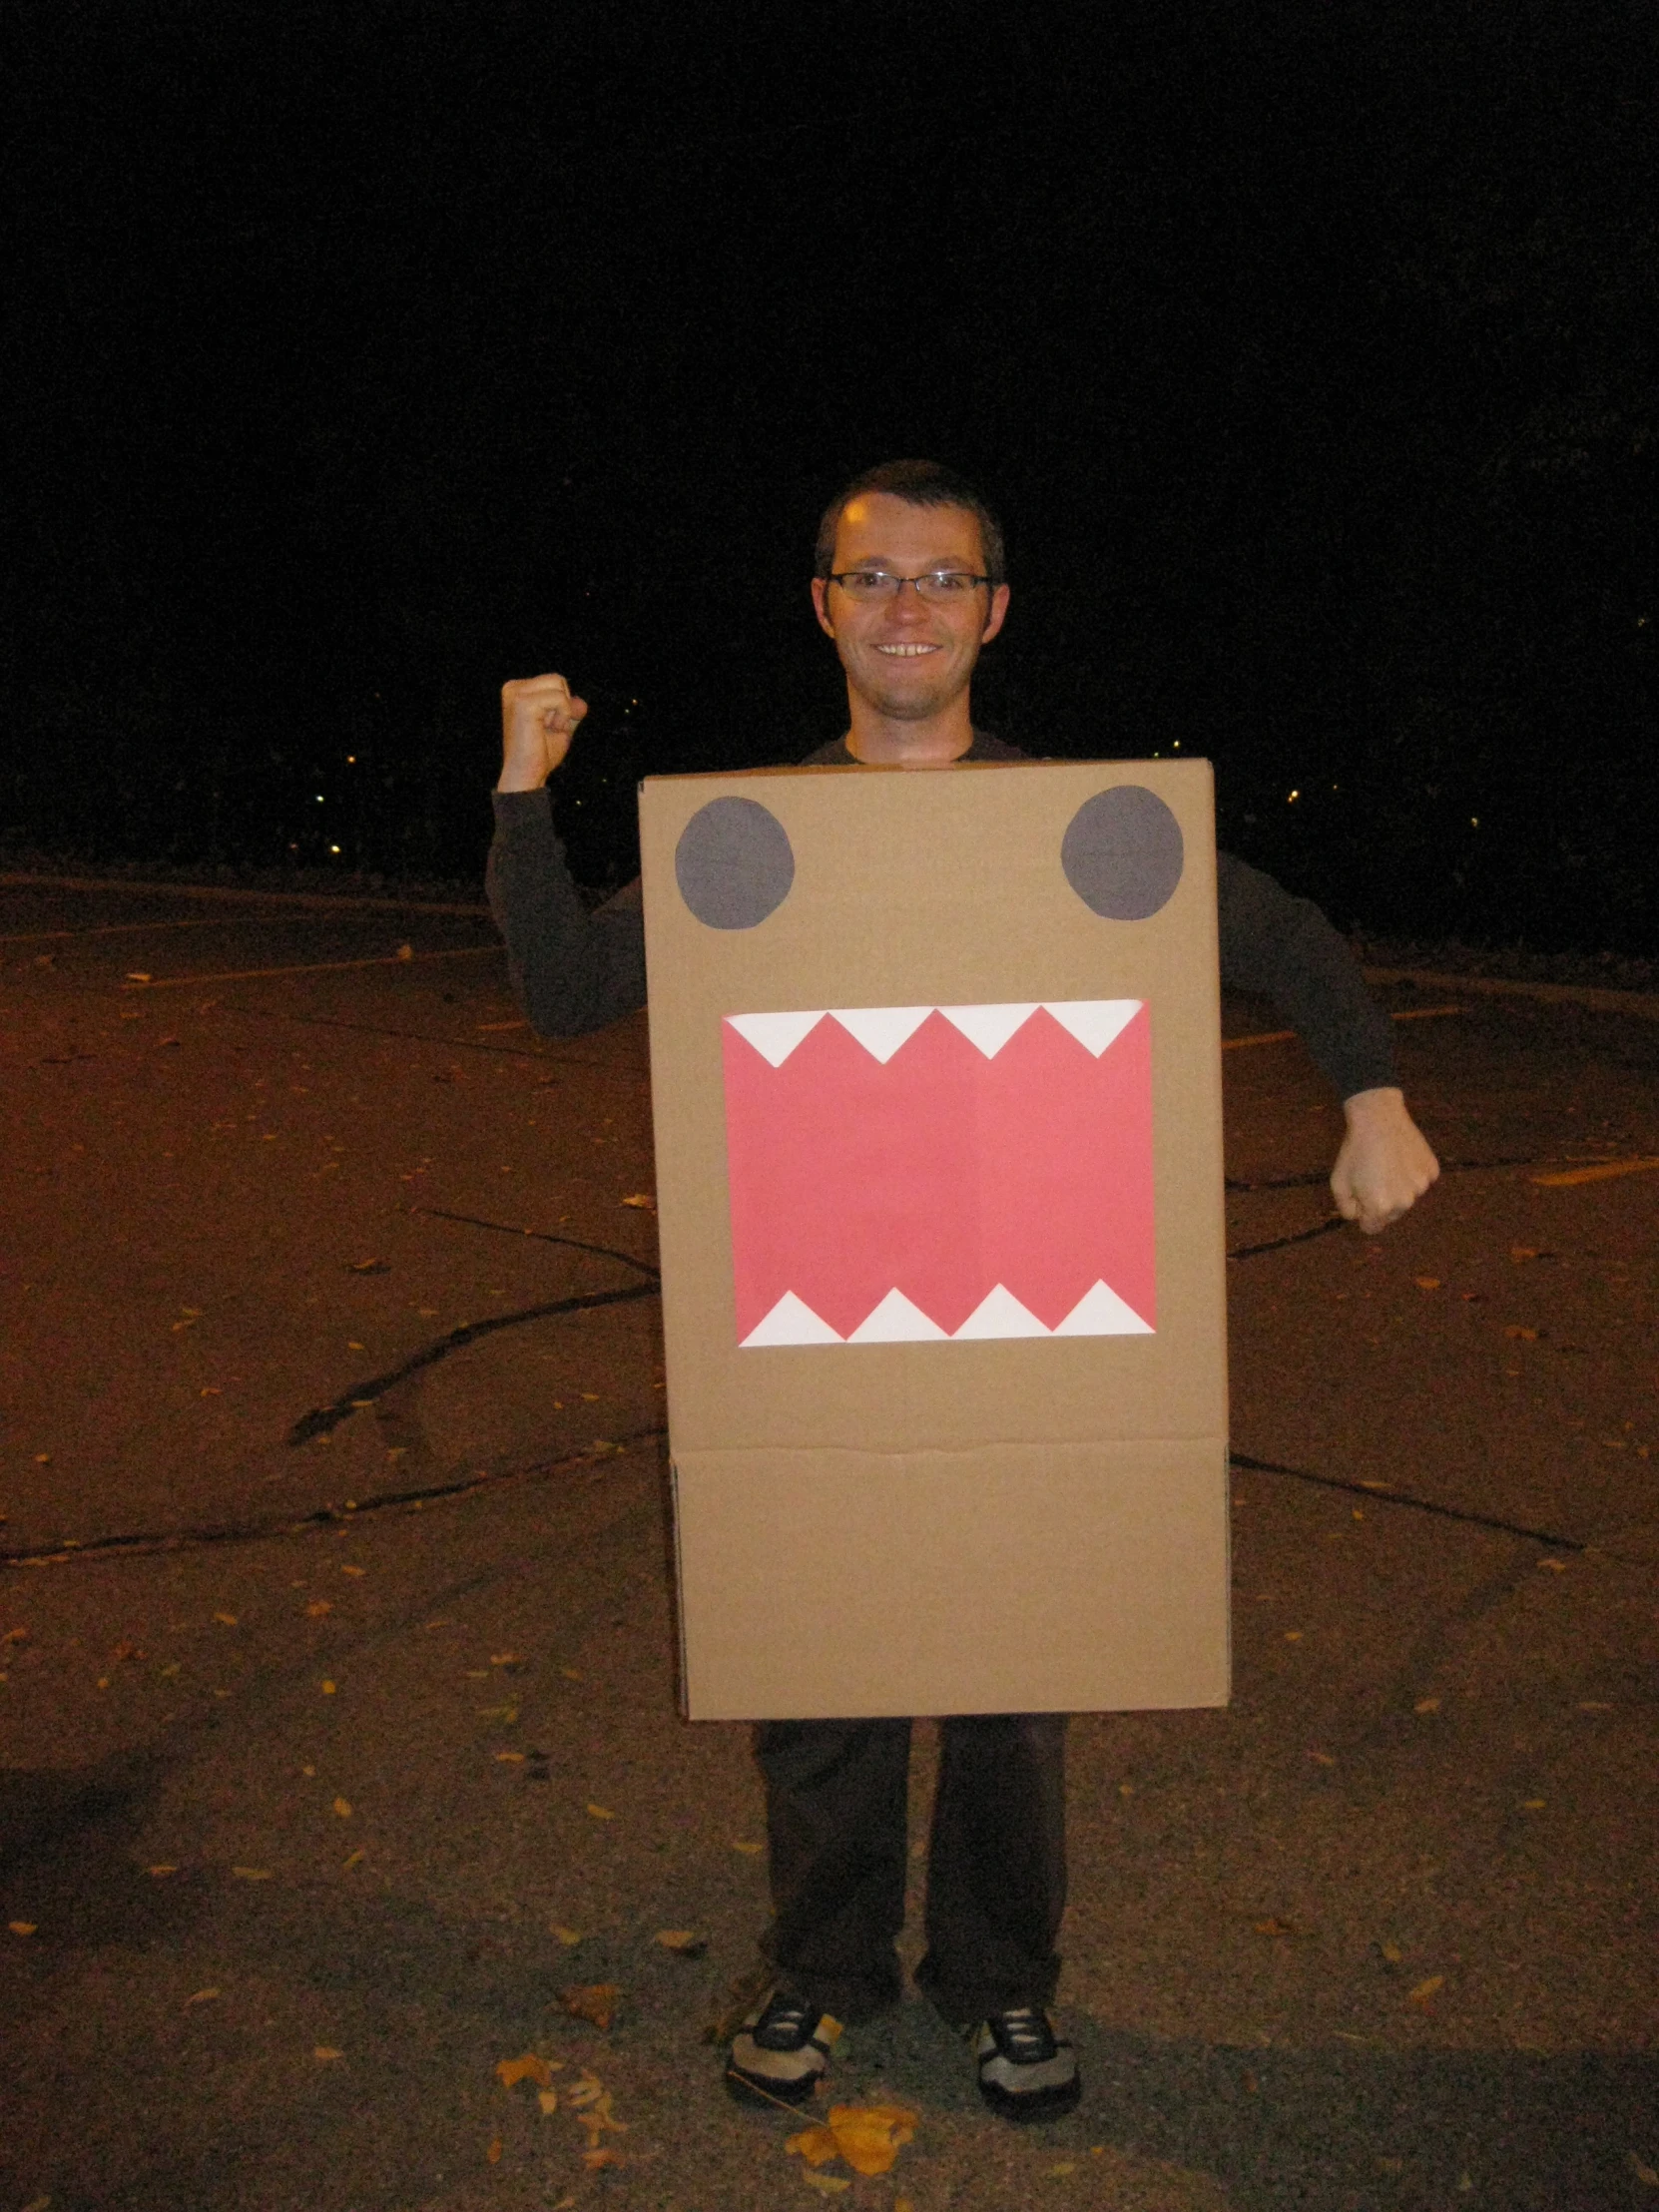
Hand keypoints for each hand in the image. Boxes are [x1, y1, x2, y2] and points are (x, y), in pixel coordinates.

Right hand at [498, 672, 587, 790]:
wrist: (526, 775)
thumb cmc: (539, 754)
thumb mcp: (560, 727)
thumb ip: (570, 711)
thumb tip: (581, 702)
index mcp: (517, 690)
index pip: (555, 682)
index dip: (562, 706)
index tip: (547, 727)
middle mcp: (512, 688)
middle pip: (557, 680)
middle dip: (563, 706)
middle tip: (547, 729)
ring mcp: (516, 694)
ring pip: (559, 685)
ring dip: (563, 711)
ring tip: (547, 730)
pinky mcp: (524, 702)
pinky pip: (560, 698)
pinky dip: (562, 716)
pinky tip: (548, 730)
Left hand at [1330, 1086, 1439, 1233]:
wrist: (1378, 1118)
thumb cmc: (1354, 1152)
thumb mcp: (1338, 1183)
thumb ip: (1346, 1209)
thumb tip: (1359, 1217)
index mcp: (1380, 1208)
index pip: (1372, 1228)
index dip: (1363, 1214)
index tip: (1360, 1197)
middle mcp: (1404, 1202)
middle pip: (1391, 1214)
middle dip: (1381, 1202)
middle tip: (1372, 1176)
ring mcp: (1421, 1186)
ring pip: (1408, 1197)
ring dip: (1398, 1187)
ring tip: (1387, 1164)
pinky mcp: (1432, 1171)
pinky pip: (1420, 1181)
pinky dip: (1412, 1173)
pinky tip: (1402, 1156)